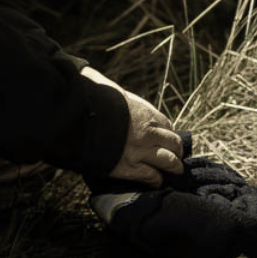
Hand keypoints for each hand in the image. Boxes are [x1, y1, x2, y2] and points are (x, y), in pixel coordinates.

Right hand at [80, 67, 184, 186]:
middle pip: (174, 144)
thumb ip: (111, 89)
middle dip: (177, 150)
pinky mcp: (129, 168)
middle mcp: (148, 133)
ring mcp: (141, 152)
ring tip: (175, 171)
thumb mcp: (107, 88)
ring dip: (174, 167)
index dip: (168, 133)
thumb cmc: (91, 101)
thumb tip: (93, 75)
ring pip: (169, 162)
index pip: (167, 125)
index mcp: (146, 114)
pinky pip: (150, 176)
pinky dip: (156, 180)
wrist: (79, 120)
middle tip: (176, 156)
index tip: (166, 137)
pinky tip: (157, 181)